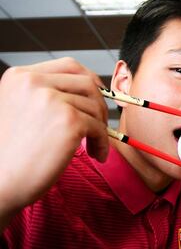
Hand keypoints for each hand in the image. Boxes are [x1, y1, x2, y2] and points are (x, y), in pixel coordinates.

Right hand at [0, 57, 108, 222]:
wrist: (0, 183)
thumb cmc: (15, 153)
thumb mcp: (24, 109)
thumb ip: (49, 94)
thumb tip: (94, 87)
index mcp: (20, 76)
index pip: (69, 65)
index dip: (90, 81)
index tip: (96, 99)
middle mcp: (34, 82)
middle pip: (88, 83)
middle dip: (100, 105)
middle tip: (98, 126)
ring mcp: (51, 100)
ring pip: (95, 106)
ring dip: (100, 127)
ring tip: (92, 146)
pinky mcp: (68, 121)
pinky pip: (99, 128)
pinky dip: (103, 142)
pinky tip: (96, 155)